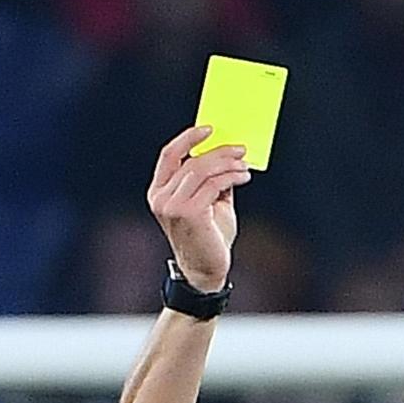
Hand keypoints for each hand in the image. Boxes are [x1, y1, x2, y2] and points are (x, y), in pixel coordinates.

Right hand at [148, 125, 245, 293]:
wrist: (206, 273)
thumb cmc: (208, 240)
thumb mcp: (210, 205)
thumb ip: (212, 182)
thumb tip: (227, 158)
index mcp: (159, 192)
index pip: (170, 155)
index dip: (188, 138)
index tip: (209, 129)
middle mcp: (161, 197)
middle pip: (191, 161)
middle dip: (218, 152)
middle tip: (240, 150)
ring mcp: (172, 205)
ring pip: (202, 170)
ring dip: (227, 164)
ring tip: (244, 165)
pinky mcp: (189, 213)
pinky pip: (213, 185)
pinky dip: (230, 178)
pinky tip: (243, 177)